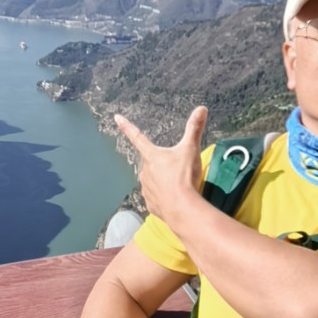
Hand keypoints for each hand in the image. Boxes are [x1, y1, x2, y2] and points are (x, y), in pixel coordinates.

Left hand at [114, 106, 207, 225]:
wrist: (182, 208)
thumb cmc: (185, 176)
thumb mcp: (191, 149)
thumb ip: (195, 128)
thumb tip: (201, 108)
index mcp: (152, 156)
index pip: (137, 137)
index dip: (127, 127)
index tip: (116, 118)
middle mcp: (145, 171)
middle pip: (150, 162)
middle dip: (161, 163)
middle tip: (177, 168)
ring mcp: (146, 189)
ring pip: (152, 180)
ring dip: (162, 180)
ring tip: (178, 184)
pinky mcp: (150, 204)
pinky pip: (155, 197)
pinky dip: (163, 196)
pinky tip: (173, 198)